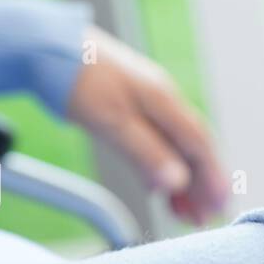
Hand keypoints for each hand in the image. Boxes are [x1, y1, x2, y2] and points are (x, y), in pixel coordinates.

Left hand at [67, 26, 228, 225]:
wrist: (44, 44)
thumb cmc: (77, 79)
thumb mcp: (112, 121)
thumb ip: (147, 153)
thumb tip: (177, 183)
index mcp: (164, 101)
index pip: (200, 144)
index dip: (213, 177)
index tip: (220, 207)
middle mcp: (162, 101)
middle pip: (192, 148)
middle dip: (201, 185)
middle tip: (203, 220)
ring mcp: (146, 103)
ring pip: (174, 147)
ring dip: (182, 181)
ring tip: (183, 213)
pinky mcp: (128, 107)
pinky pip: (155, 142)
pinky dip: (161, 168)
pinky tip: (158, 188)